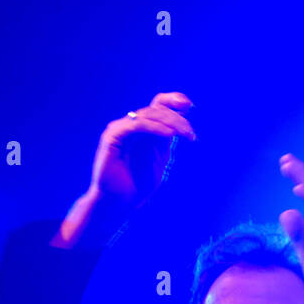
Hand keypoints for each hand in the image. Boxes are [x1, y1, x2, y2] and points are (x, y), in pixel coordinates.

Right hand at [92, 91, 196, 210]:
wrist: (120, 203)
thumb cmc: (138, 185)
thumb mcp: (160, 158)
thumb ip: (168, 140)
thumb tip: (183, 124)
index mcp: (143, 129)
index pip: (157, 106)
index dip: (172, 100)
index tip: (190, 104)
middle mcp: (131, 125)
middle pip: (155, 109)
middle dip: (176, 118)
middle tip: (191, 133)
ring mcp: (120, 129)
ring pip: (147, 115)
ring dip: (169, 122)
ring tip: (184, 134)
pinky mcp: (112, 136)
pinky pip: (136, 126)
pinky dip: (154, 128)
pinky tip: (168, 135)